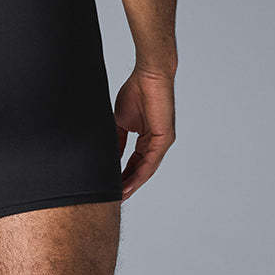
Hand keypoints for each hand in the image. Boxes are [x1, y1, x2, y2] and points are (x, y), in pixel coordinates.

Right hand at [114, 68, 175, 199]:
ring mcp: (162, 142)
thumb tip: (109, 158)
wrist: (149, 75)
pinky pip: (151, 161)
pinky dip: (139, 174)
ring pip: (147, 170)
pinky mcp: (165, 138)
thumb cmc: (136, 91)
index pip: (134, 163)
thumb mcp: (120, 121)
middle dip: (127, 185)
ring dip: (133, 184)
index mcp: (147, 139)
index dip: (122, 176)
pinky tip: (129, 184)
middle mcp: (156, 143)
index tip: (110, 188)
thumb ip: (117, 140)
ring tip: (120, 196)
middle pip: (141, 171)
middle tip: (114, 199)